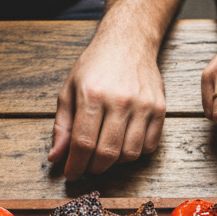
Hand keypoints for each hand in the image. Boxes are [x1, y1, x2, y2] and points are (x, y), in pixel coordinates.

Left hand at [49, 35, 165, 180]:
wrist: (128, 42)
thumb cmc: (96, 66)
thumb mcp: (69, 90)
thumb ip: (62, 126)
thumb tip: (56, 157)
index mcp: (92, 94)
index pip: (83, 143)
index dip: (75, 165)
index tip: (71, 173)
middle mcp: (120, 100)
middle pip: (107, 153)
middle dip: (94, 168)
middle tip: (87, 165)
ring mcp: (143, 105)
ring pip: (129, 154)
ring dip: (114, 163)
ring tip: (104, 153)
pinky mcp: (159, 109)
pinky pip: (149, 146)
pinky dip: (135, 153)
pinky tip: (123, 143)